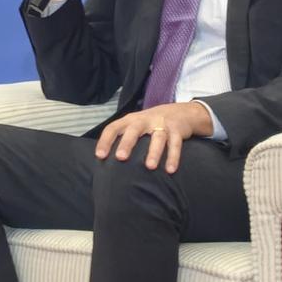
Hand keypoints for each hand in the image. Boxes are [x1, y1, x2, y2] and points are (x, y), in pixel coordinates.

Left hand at [95, 102, 213, 173]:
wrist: (181, 111)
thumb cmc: (151, 123)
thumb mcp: (136, 125)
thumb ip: (124, 137)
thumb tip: (106, 160)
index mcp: (130, 120)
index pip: (114, 128)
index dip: (105, 141)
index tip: (100, 155)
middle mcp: (144, 120)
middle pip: (134, 130)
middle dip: (127, 143)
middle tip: (120, 157)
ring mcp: (161, 124)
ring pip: (157, 137)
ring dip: (153, 152)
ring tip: (149, 167)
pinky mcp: (177, 130)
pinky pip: (175, 144)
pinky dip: (173, 157)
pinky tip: (170, 170)